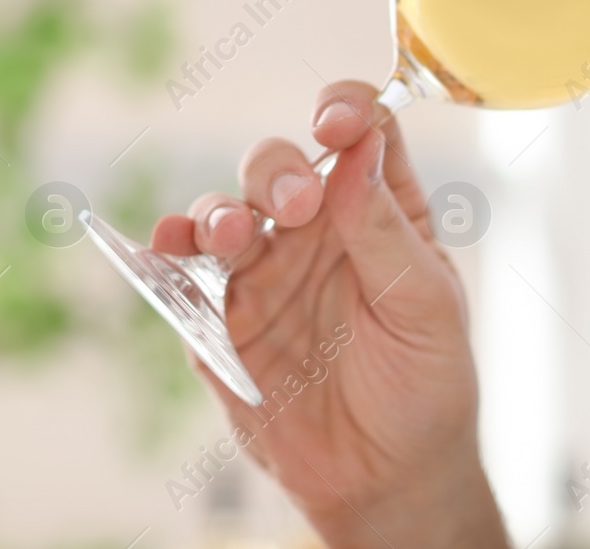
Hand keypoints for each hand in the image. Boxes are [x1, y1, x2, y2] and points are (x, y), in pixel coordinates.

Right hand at [151, 80, 508, 547]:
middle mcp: (314, 228)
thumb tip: (360, 145)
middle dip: (275, 171)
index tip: (335, 123)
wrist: (386, 479)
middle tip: (293, 206)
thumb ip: (385, 228)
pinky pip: (182, 277)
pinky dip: (166, 254)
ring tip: (229, 238)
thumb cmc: (425, 384)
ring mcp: (263, 272)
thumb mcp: (425, 305)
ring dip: (218, 214)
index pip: (358, 130)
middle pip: (278, 165)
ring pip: (223, 213)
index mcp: (376, 209)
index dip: (343, 109)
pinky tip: (164, 248)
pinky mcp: (220, 321)